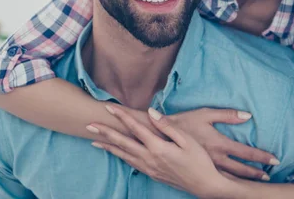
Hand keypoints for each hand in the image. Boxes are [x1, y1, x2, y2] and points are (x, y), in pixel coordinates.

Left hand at [88, 105, 230, 198]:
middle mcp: (149, 158)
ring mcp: (149, 168)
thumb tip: (151, 112)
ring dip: (108, 146)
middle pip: (122, 142)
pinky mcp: (151, 174)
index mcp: (158, 147)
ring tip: (94, 140)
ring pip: (123, 155)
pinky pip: (130, 163)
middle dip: (105, 132)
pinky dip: (119, 156)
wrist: (205, 185)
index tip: (109, 107)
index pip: (135, 128)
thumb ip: (167, 126)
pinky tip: (115, 153)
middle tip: (88, 125)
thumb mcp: (187, 140)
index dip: (121, 116)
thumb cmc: (200, 160)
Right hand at [167, 108, 278, 179]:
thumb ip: (227, 114)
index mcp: (220, 143)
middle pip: (241, 169)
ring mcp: (207, 165)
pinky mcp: (199, 168)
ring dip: (244, 180)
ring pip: (230, 177)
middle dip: (256, 174)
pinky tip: (232, 185)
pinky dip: (228, 183)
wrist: (160, 134)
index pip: (246, 152)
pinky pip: (218, 178)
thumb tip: (248, 115)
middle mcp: (216, 158)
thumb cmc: (185, 121)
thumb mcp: (206, 114)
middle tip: (268, 177)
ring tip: (256, 184)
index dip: (262, 157)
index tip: (275, 160)